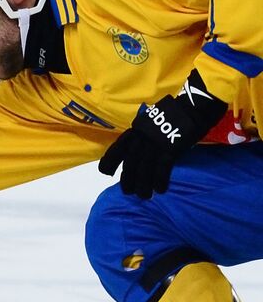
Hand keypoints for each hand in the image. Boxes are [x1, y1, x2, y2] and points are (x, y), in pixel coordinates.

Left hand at [98, 70, 226, 198]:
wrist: (195, 105)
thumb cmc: (175, 116)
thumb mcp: (152, 124)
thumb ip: (143, 137)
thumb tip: (140, 153)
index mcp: (136, 130)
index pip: (117, 148)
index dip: (110, 162)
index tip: (106, 173)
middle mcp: (141, 137)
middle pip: (130, 162)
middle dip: (128, 179)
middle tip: (128, 192)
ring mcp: (155, 142)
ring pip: (144, 168)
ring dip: (143, 185)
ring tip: (144, 196)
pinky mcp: (170, 148)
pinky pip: (161, 168)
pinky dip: (160, 181)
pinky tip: (160, 190)